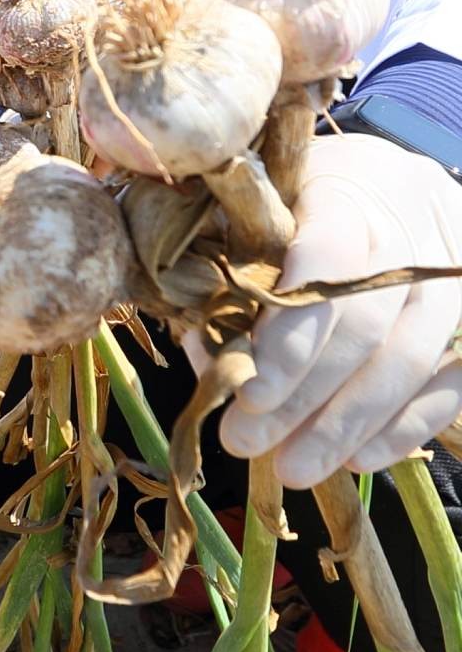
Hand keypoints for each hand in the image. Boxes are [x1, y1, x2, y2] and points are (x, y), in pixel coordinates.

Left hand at [218, 134, 461, 487]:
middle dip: (303, 396)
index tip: (247, 396)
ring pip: (413, 355)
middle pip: (366, 321)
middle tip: (246, 444)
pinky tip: (360, 459)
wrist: (378, 181)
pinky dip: (406, 424)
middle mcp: (411, 217)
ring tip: (295, 469)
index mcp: (346, 184)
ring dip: (348, 424)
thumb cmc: (293, 204)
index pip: (326, 261)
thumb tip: (214, 361)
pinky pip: (455, 376)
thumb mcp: (250, 217)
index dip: (289, 337)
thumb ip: (225, 278)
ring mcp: (452, 265)